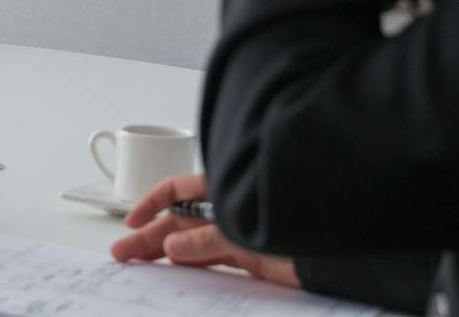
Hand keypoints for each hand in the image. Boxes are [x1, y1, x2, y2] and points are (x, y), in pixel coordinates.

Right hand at [110, 174, 299, 288]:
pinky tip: (173, 270)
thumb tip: (172, 244)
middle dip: (149, 234)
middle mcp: (227, 207)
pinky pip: (209, 259)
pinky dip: (190, 264)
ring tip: (138, 264)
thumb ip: (205, 238)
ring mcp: (237, 231)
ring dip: (164, 252)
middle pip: (179, 219)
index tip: (133, 221)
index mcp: (224, 187)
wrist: (335, 250)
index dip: (152, 203)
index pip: (178, 189)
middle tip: (123, 253)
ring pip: (190, 240)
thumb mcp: (241, 228)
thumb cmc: (294, 219)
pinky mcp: (248, 256)